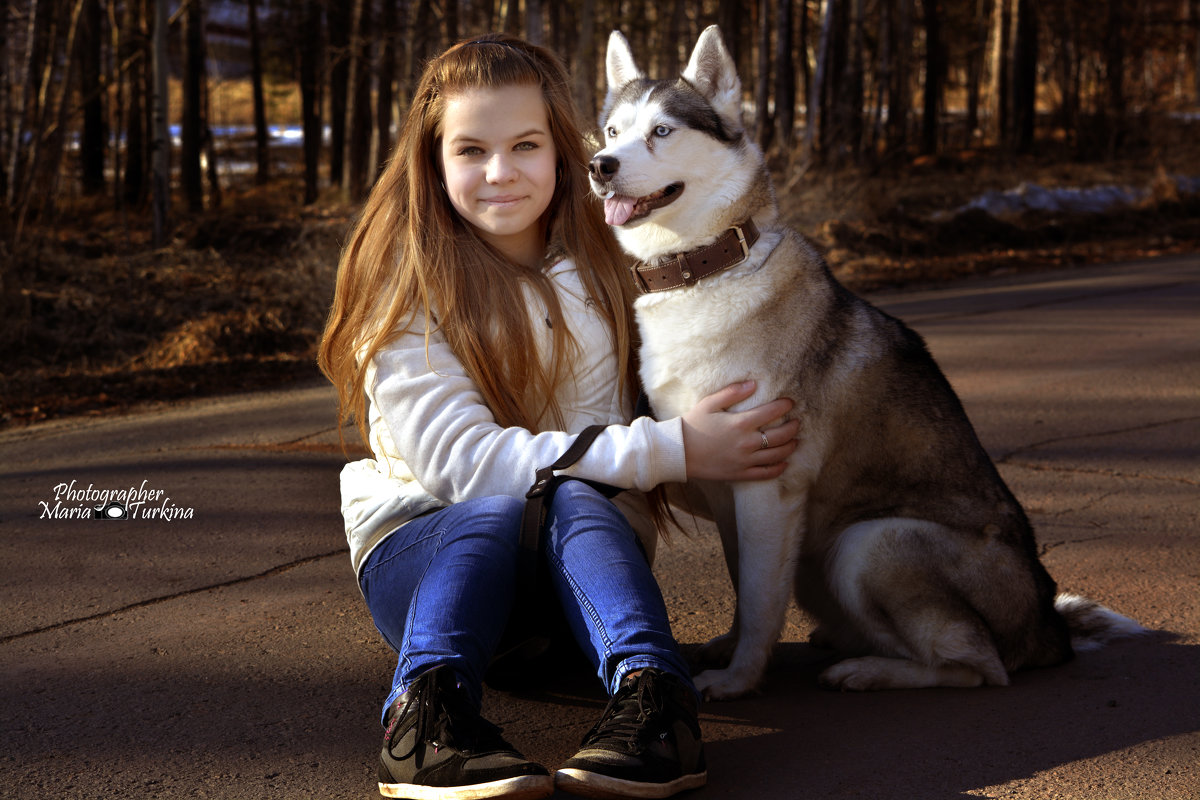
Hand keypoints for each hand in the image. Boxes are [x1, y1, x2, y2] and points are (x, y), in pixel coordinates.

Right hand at [681, 381, 799, 481]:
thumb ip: (732, 393)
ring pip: (777, 454)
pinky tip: (784, 463)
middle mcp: (747, 443)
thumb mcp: (709, 403)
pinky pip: (766, 473)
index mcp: (740, 423)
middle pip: (780, 435)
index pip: (772, 412)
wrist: (679, 452)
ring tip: (795, 440)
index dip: (784, 406)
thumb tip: (753, 384)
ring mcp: (745, 460)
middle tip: (796, 422)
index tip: (790, 403)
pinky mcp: (741, 473)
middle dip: (793, 427)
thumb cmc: (693, 424)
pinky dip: (779, 468)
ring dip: (790, 446)